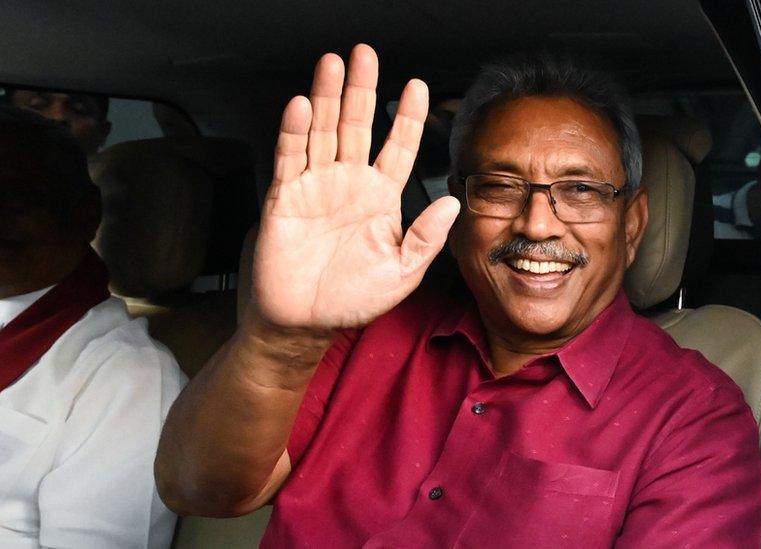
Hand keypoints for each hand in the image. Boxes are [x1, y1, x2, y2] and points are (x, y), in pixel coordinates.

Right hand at [252, 44, 460, 330]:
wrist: (305, 322)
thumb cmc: (354, 300)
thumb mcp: (402, 272)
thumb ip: (426, 237)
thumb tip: (453, 203)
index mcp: (381, 197)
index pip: (398, 147)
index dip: (408, 117)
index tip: (418, 87)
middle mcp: (350, 183)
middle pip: (358, 126)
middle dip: (362, 89)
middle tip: (365, 54)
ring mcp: (317, 186)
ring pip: (324, 132)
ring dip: (328, 98)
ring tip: (333, 64)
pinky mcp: (287, 197)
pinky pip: (292, 158)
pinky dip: (296, 132)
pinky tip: (303, 106)